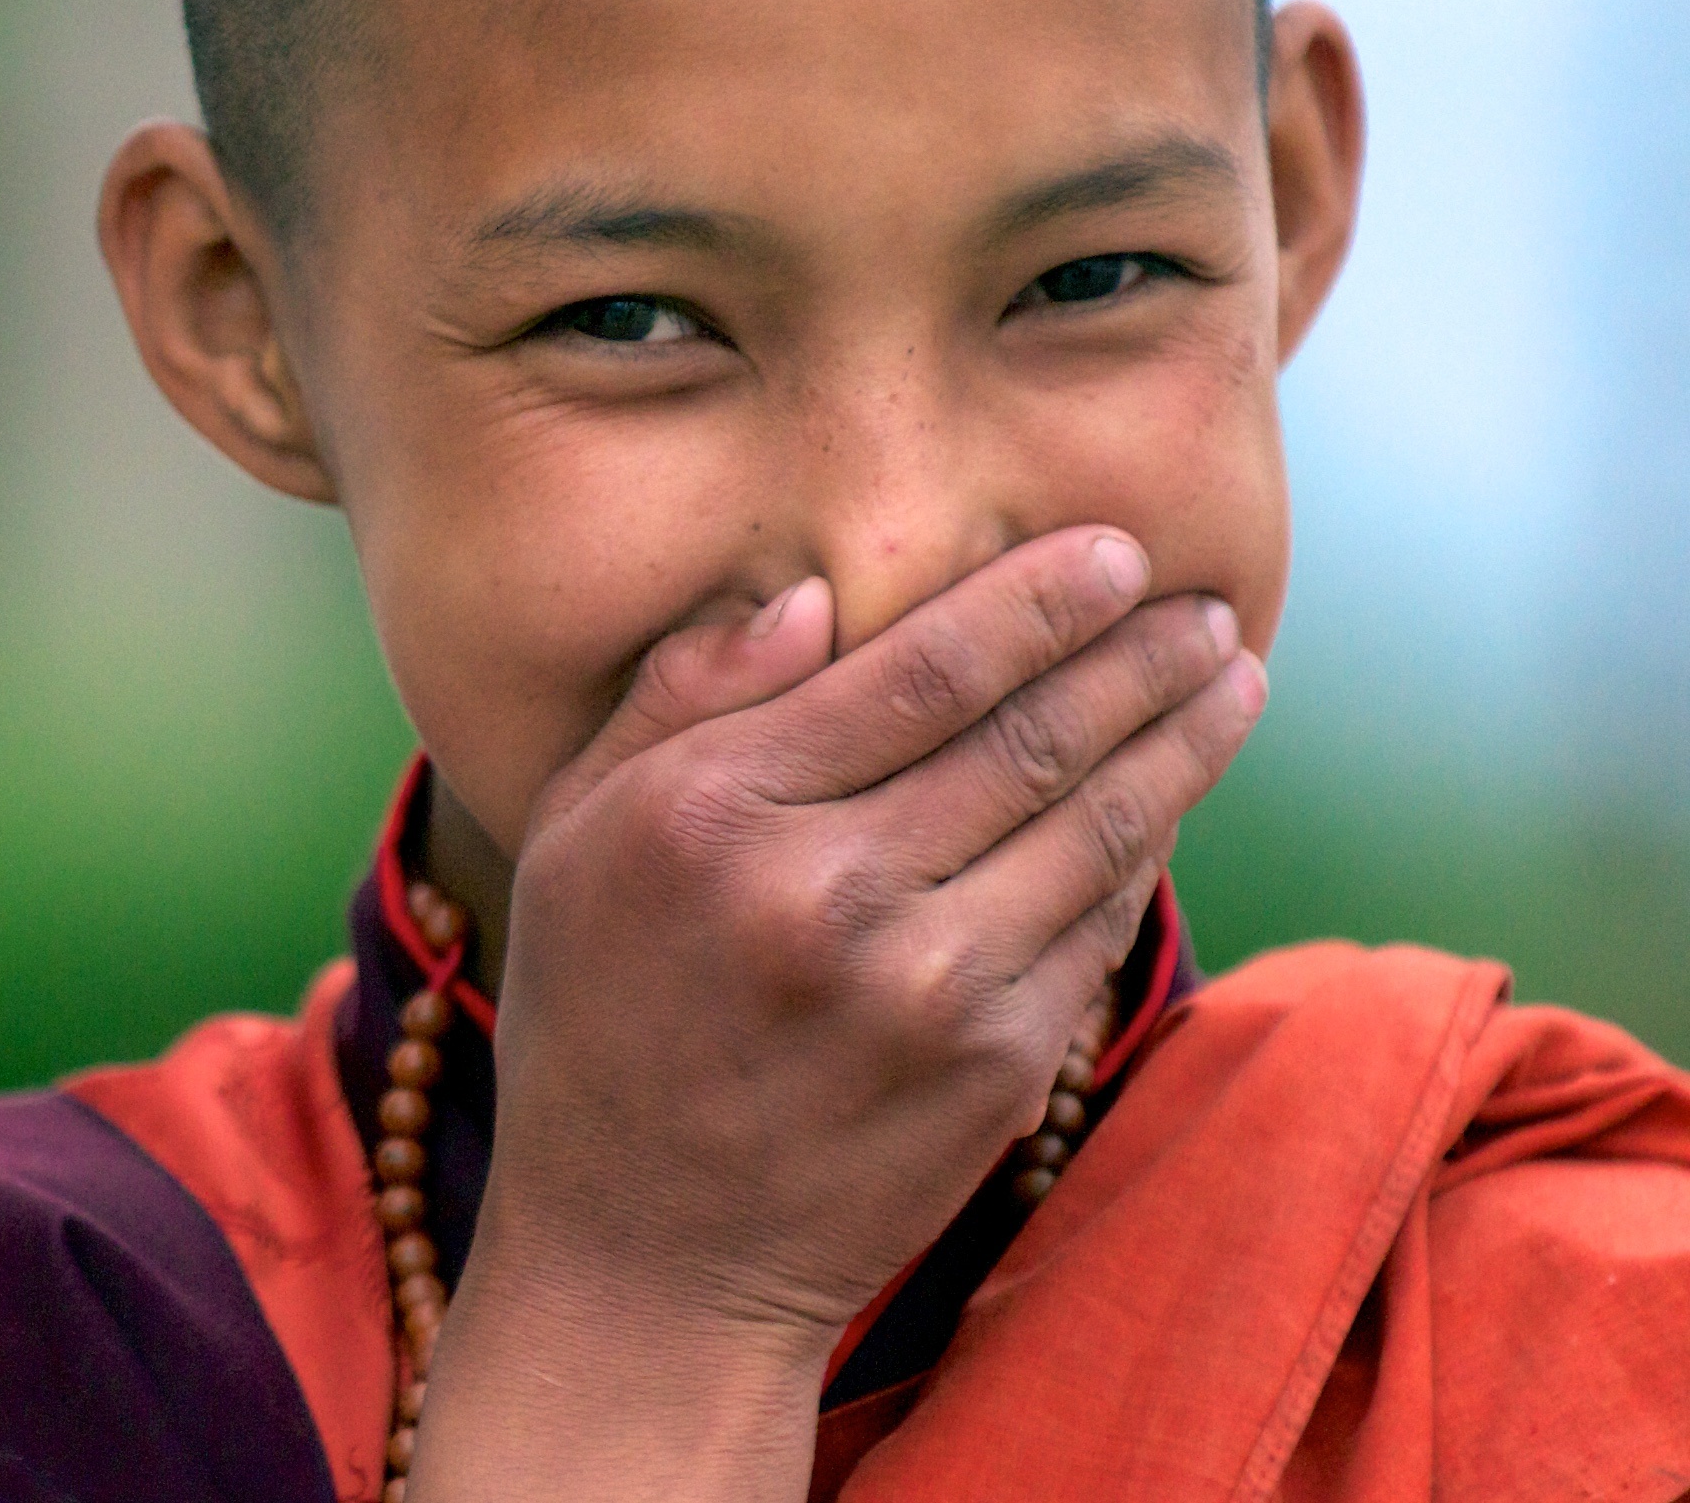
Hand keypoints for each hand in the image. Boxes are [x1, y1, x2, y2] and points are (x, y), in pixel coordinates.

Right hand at [412, 528, 1265, 1501]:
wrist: (646, 1254)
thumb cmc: (599, 1012)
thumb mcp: (571, 833)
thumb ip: (677, 696)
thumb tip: (809, 597)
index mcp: (715, 812)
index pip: (920, 670)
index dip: (1035, 601)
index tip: (1114, 550)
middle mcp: (827, 893)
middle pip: (1031, 736)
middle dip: (1140, 655)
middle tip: (1207, 602)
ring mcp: (925, 989)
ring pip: (1092, 827)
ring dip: (1181, 741)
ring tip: (1232, 677)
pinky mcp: (994, 1069)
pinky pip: (1094, 927)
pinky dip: (1143, 850)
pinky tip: (1171, 796)